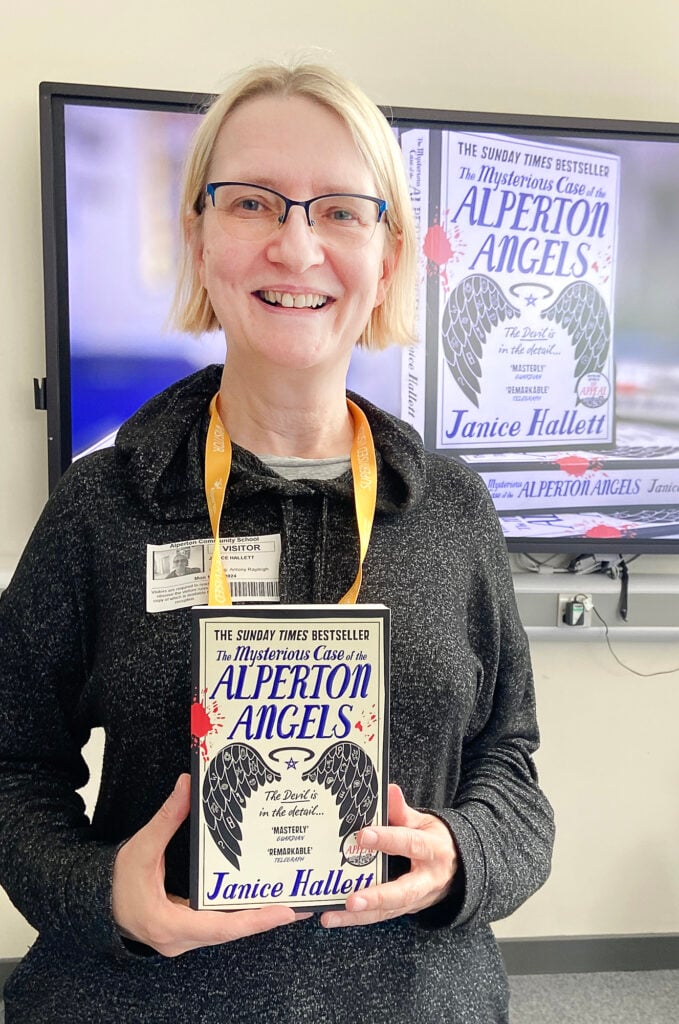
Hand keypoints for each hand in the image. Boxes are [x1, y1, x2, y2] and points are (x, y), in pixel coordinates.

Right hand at [112, 774, 300, 956]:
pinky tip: (260, 902)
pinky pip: (220, 927)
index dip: (253, 920)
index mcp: (168, 924)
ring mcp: (184, 939)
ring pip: (227, 932)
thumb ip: (166, 818)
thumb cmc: (116, 881)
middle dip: (264, 919)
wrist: (95, 903)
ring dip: (255, 918)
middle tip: (298, 906)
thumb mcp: (141, 847)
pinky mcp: (188, 932)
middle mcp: (180, 939)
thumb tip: (186, 786)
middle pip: (230, 932)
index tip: (282, 912)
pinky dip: (240, 915)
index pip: (219, 927)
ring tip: (289, 905)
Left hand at [320, 783, 456, 928]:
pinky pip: (381, 916)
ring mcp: (416, 899)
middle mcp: (427, 880)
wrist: (458, 869)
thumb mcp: (424, 822)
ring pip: (388, 911)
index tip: (363, 835)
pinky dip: (357, 919)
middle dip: (376, 897)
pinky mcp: (405, 909)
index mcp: (433, 850)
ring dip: (359, 916)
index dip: (387, 839)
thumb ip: (402, 811)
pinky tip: (334, 916)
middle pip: (403, 892)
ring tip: (331, 915)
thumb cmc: (434, 841)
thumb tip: (389, 790)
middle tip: (351, 900)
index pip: (410, 843)